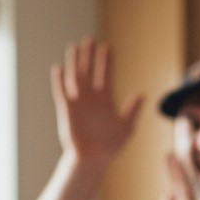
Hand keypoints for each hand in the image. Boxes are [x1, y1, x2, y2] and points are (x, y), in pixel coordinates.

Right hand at [51, 38, 141, 165]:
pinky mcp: (67, 111)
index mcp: (105, 100)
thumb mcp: (127, 128)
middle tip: (89, 40)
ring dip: (74, 63)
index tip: (107, 46)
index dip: (106, 61)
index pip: (105, 75)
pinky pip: (62, 93)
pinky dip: (59, 81)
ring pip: (75, 78)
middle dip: (89, 56)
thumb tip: (141, 94)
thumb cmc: (110, 146)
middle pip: (89, 71)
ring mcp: (78, 103)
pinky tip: (59, 68)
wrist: (93, 160)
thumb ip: (132, 111)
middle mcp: (91, 98)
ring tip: (74, 46)